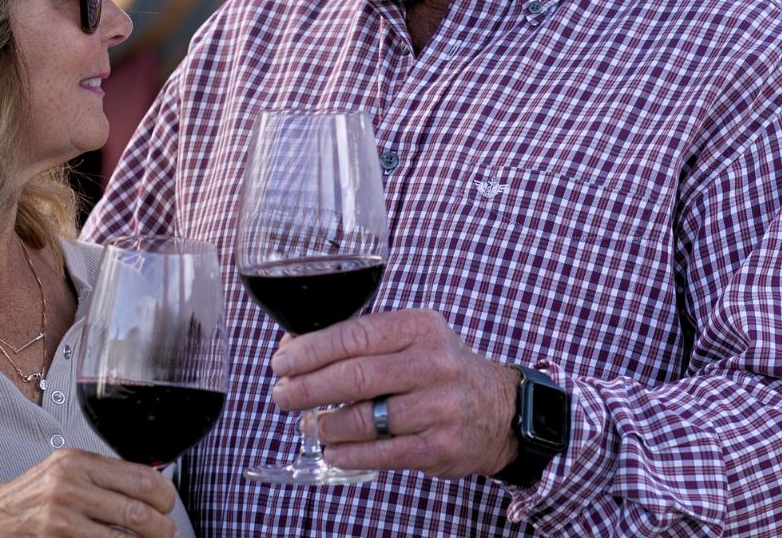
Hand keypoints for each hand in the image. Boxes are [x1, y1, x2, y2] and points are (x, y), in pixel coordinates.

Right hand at [0, 449, 176, 536]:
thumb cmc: (38, 493)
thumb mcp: (69, 469)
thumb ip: (106, 474)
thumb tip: (152, 484)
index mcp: (78, 461)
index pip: (139, 477)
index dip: (164, 494)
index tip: (168, 503)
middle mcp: (70, 486)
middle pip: (136, 510)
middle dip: (162, 526)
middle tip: (168, 530)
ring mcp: (63, 517)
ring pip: (124, 536)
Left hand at [269, 308, 518, 478]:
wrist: (500, 410)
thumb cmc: (440, 370)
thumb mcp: (412, 339)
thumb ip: (361, 342)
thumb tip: (295, 352)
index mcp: (419, 327)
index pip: (353, 336)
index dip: (309, 351)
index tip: (281, 362)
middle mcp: (433, 364)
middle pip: (354, 376)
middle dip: (306, 388)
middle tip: (281, 395)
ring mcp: (439, 407)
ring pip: (364, 419)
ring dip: (326, 424)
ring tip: (309, 424)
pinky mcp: (439, 446)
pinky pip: (381, 454)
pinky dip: (348, 453)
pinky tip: (332, 449)